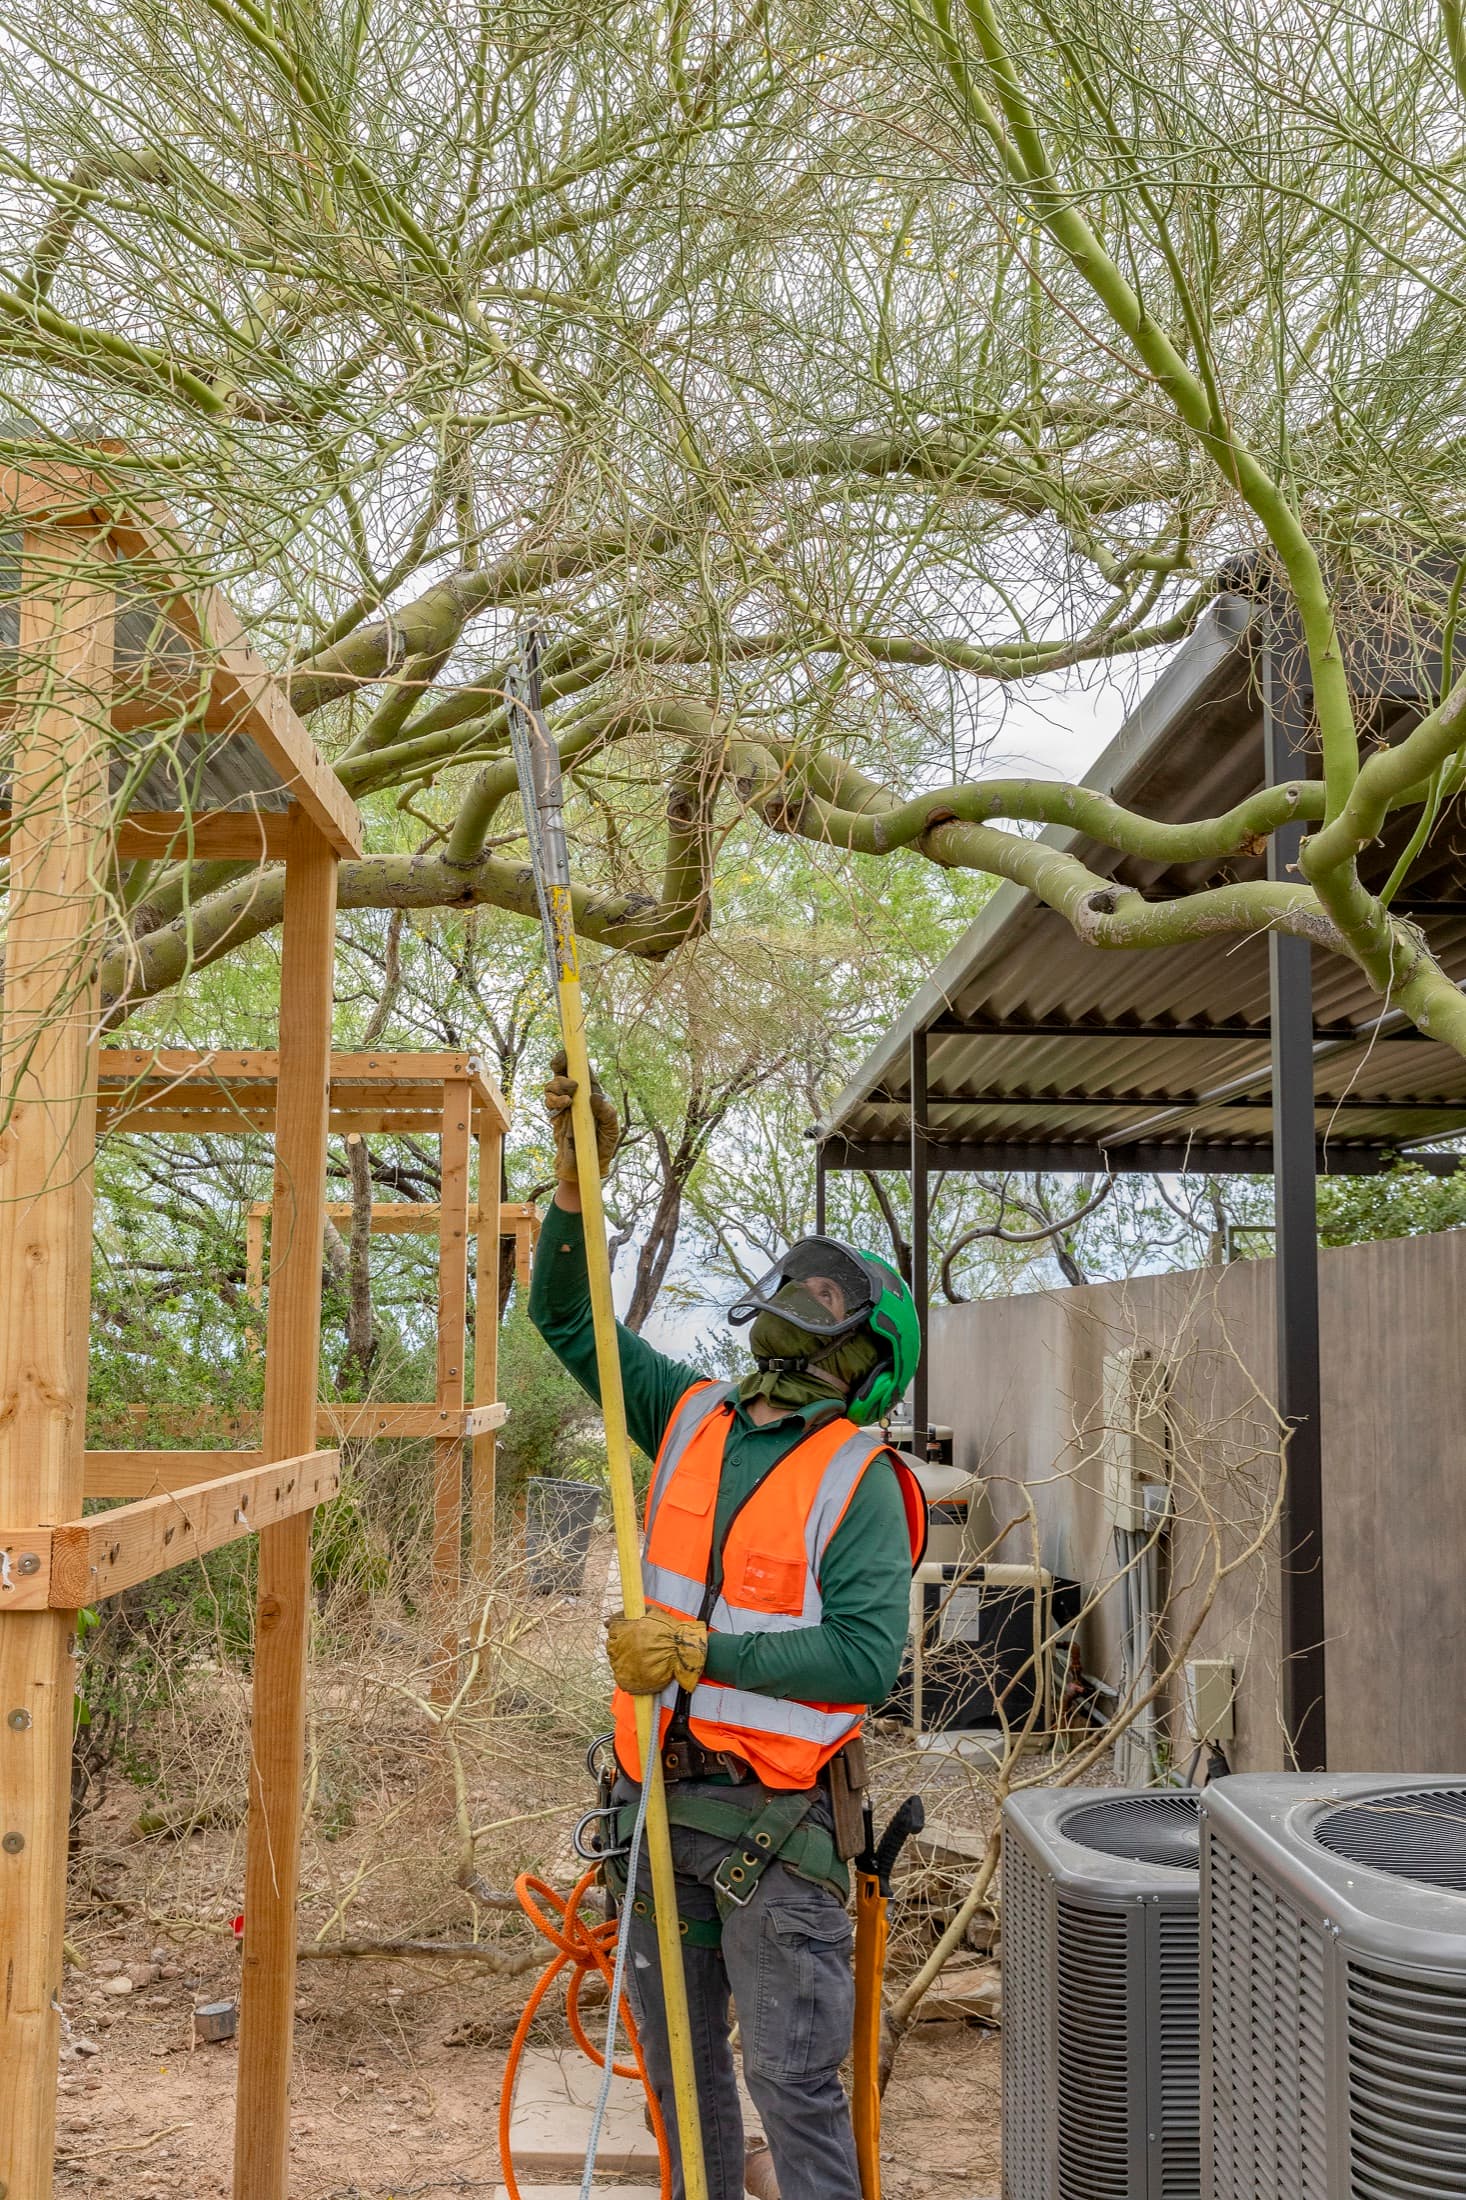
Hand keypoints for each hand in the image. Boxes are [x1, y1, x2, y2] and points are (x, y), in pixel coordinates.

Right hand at [543, 1047, 618, 1186]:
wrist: (584, 1169)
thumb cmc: (602, 1147)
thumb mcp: (612, 1130)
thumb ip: (607, 1113)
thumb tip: (594, 1097)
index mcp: (593, 1093)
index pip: (584, 1070)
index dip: (576, 1057)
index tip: (570, 1048)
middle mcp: (577, 1096)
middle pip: (563, 1070)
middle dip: (559, 1063)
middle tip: (563, 1069)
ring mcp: (564, 1105)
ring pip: (552, 1084)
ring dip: (558, 1086)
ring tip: (568, 1100)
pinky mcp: (554, 1116)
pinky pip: (548, 1100)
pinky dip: (554, 1100)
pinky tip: (564, 1107)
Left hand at [605, 1610, 707, 1694]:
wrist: (682, 1651)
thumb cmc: (669, 1630)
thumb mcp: (651, 1612)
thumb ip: (627, 1613)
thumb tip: (609, 1621)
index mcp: (621, 1630)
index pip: (611, 1630)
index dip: (621, 1632)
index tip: (628, 1634)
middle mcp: (618, 1648)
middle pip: (611, 1647)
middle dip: (622, 1646)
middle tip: (639, 1647)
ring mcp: (621, 1666)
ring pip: (616, 1663)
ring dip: (626, 1660)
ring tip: (643, 1659)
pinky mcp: (627, 1681)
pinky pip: (621, 1678)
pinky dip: (628, 1676)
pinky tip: (640, 1670)